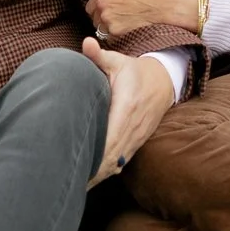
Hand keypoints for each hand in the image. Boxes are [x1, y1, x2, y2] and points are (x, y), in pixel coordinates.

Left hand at [84, 37, 173, 183]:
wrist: (163, 81)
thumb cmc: (134, 71)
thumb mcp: (117, 61)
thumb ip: (99, 56)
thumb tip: (85, 43)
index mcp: (127, 107)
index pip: (111, 137)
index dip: (96, 154)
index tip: (77, 164)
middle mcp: (133, 126)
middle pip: (112, 157)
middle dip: (91, 172)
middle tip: (66, 182)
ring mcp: (137, 137)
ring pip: (116, 164)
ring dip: (97, 176)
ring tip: (74, 187)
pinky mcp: (137, 142)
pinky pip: (121, 162)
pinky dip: (106, 172)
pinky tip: (90, 181)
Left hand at [86, 0, 198, 39]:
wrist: (164, 3)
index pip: (91, 2)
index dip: (100, 3)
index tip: (112, 4)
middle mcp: (102, 4)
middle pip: (92, 15)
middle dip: (101, 14)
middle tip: (116, 12)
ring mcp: (108, 18)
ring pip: (99, 26)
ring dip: (106, 24)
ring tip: (120, 19)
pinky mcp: (116, 30)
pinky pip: (108, 34)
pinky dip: (114, 32)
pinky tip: (124, 26)